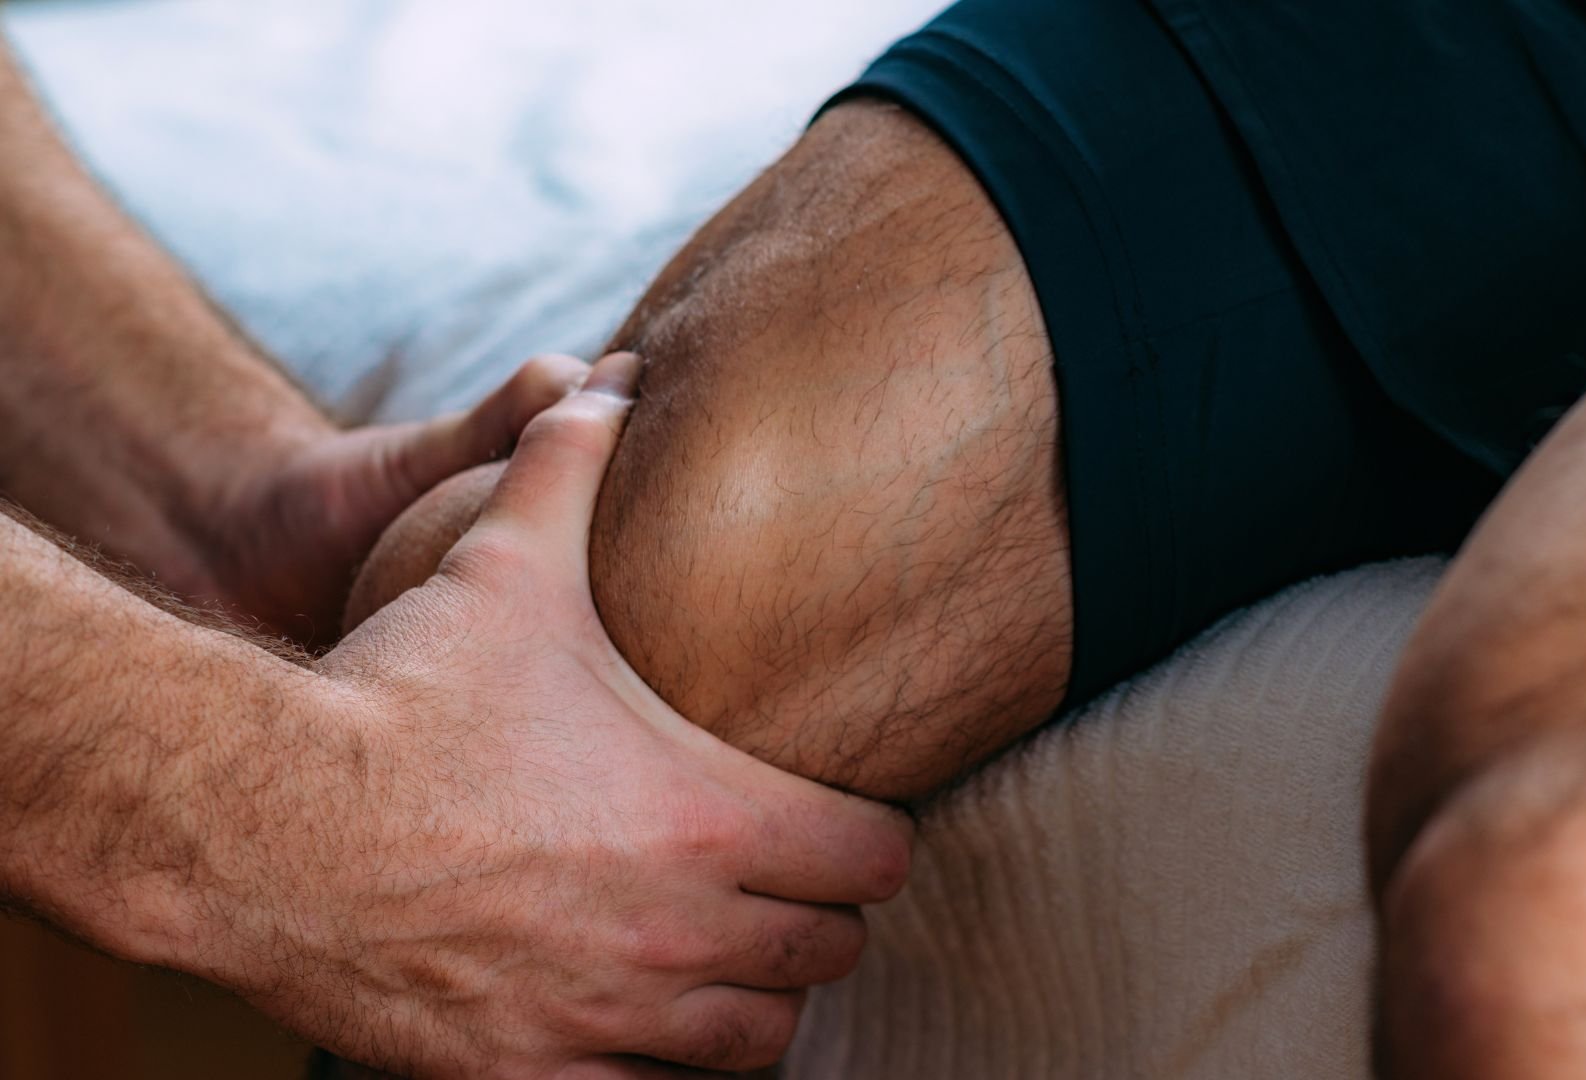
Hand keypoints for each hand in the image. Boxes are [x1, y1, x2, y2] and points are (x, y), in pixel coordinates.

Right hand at [216, 354, 912, 1076]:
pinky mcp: (530, 1075)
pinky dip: (654, 1070)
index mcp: (710, 821)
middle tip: (783, 885)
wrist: (262, 822)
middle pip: (829, 959)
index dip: (873, 838)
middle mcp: (681, 932)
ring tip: (721, 958)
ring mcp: (608, 1015)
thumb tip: (613, 381)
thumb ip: (570, 469)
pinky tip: (631, 1022)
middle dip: (817, 921)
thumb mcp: (501, 566)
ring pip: (752, 1048)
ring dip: (751, 1004)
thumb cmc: (400, 694)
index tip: (846, 820)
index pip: (878, 861)